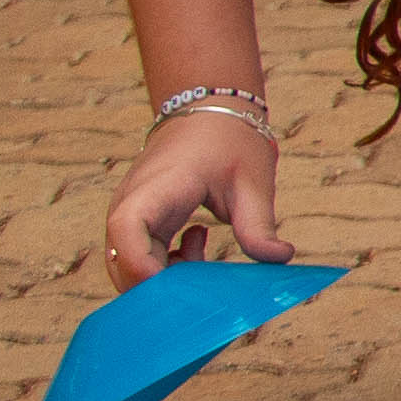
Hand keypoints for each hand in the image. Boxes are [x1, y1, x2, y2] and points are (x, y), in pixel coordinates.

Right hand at [104, 111, 288, 285]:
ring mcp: (128, 213)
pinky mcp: (137, 220)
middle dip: (157, 286)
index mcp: (156, 189)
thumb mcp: (252, 184)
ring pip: (127, 264)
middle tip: (204, 286)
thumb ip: (259, 226)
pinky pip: (138, 256)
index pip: (127, 231)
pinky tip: (197, 243)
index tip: (175, 287)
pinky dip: (164, 264)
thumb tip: (280, 258)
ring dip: (163, 276)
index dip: (141, 266)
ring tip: (203, 255)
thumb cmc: (229, 142)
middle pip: (120, 261)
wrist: (208, 112)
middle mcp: (130, 204)